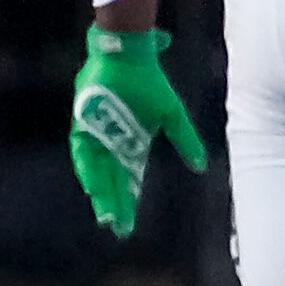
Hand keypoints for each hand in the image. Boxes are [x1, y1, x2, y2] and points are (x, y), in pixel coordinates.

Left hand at [69, 28, 208, 237]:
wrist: (129, 55)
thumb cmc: (150, 82)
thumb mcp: (172, 114)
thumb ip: (185, 140)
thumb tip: (200, 166)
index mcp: (133, 142)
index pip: (130, 178)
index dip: (129, 200)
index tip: (129, 223)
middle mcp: (113, 143)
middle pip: (113, 180)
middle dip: (116, 204)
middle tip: (119, 230)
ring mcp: (98, 135)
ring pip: (98, 172)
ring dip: (102, 192)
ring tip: (107, 215)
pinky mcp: (84, 124)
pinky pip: (84, 152)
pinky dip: (88, 169)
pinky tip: (92, 187)